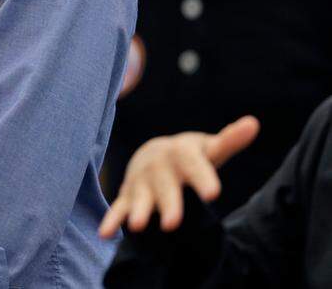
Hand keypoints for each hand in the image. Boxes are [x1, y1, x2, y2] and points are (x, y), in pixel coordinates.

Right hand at [99, 115, 259, 237]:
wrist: (153, 155)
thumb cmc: (189, 156)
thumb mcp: (208, 148)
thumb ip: (229, 140)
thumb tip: (253, 123)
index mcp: (182, 154)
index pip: (193, 164)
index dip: (202, 177)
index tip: (214, 194)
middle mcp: (159, 167)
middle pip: (165, 185)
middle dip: (169, 203)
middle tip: (174, 224)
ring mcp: (142, 181)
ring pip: (141, 197)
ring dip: (139, 211)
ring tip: (138, 227)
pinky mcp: (128, 195)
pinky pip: (119, 208)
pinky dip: (111, 219)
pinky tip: (104, 234)